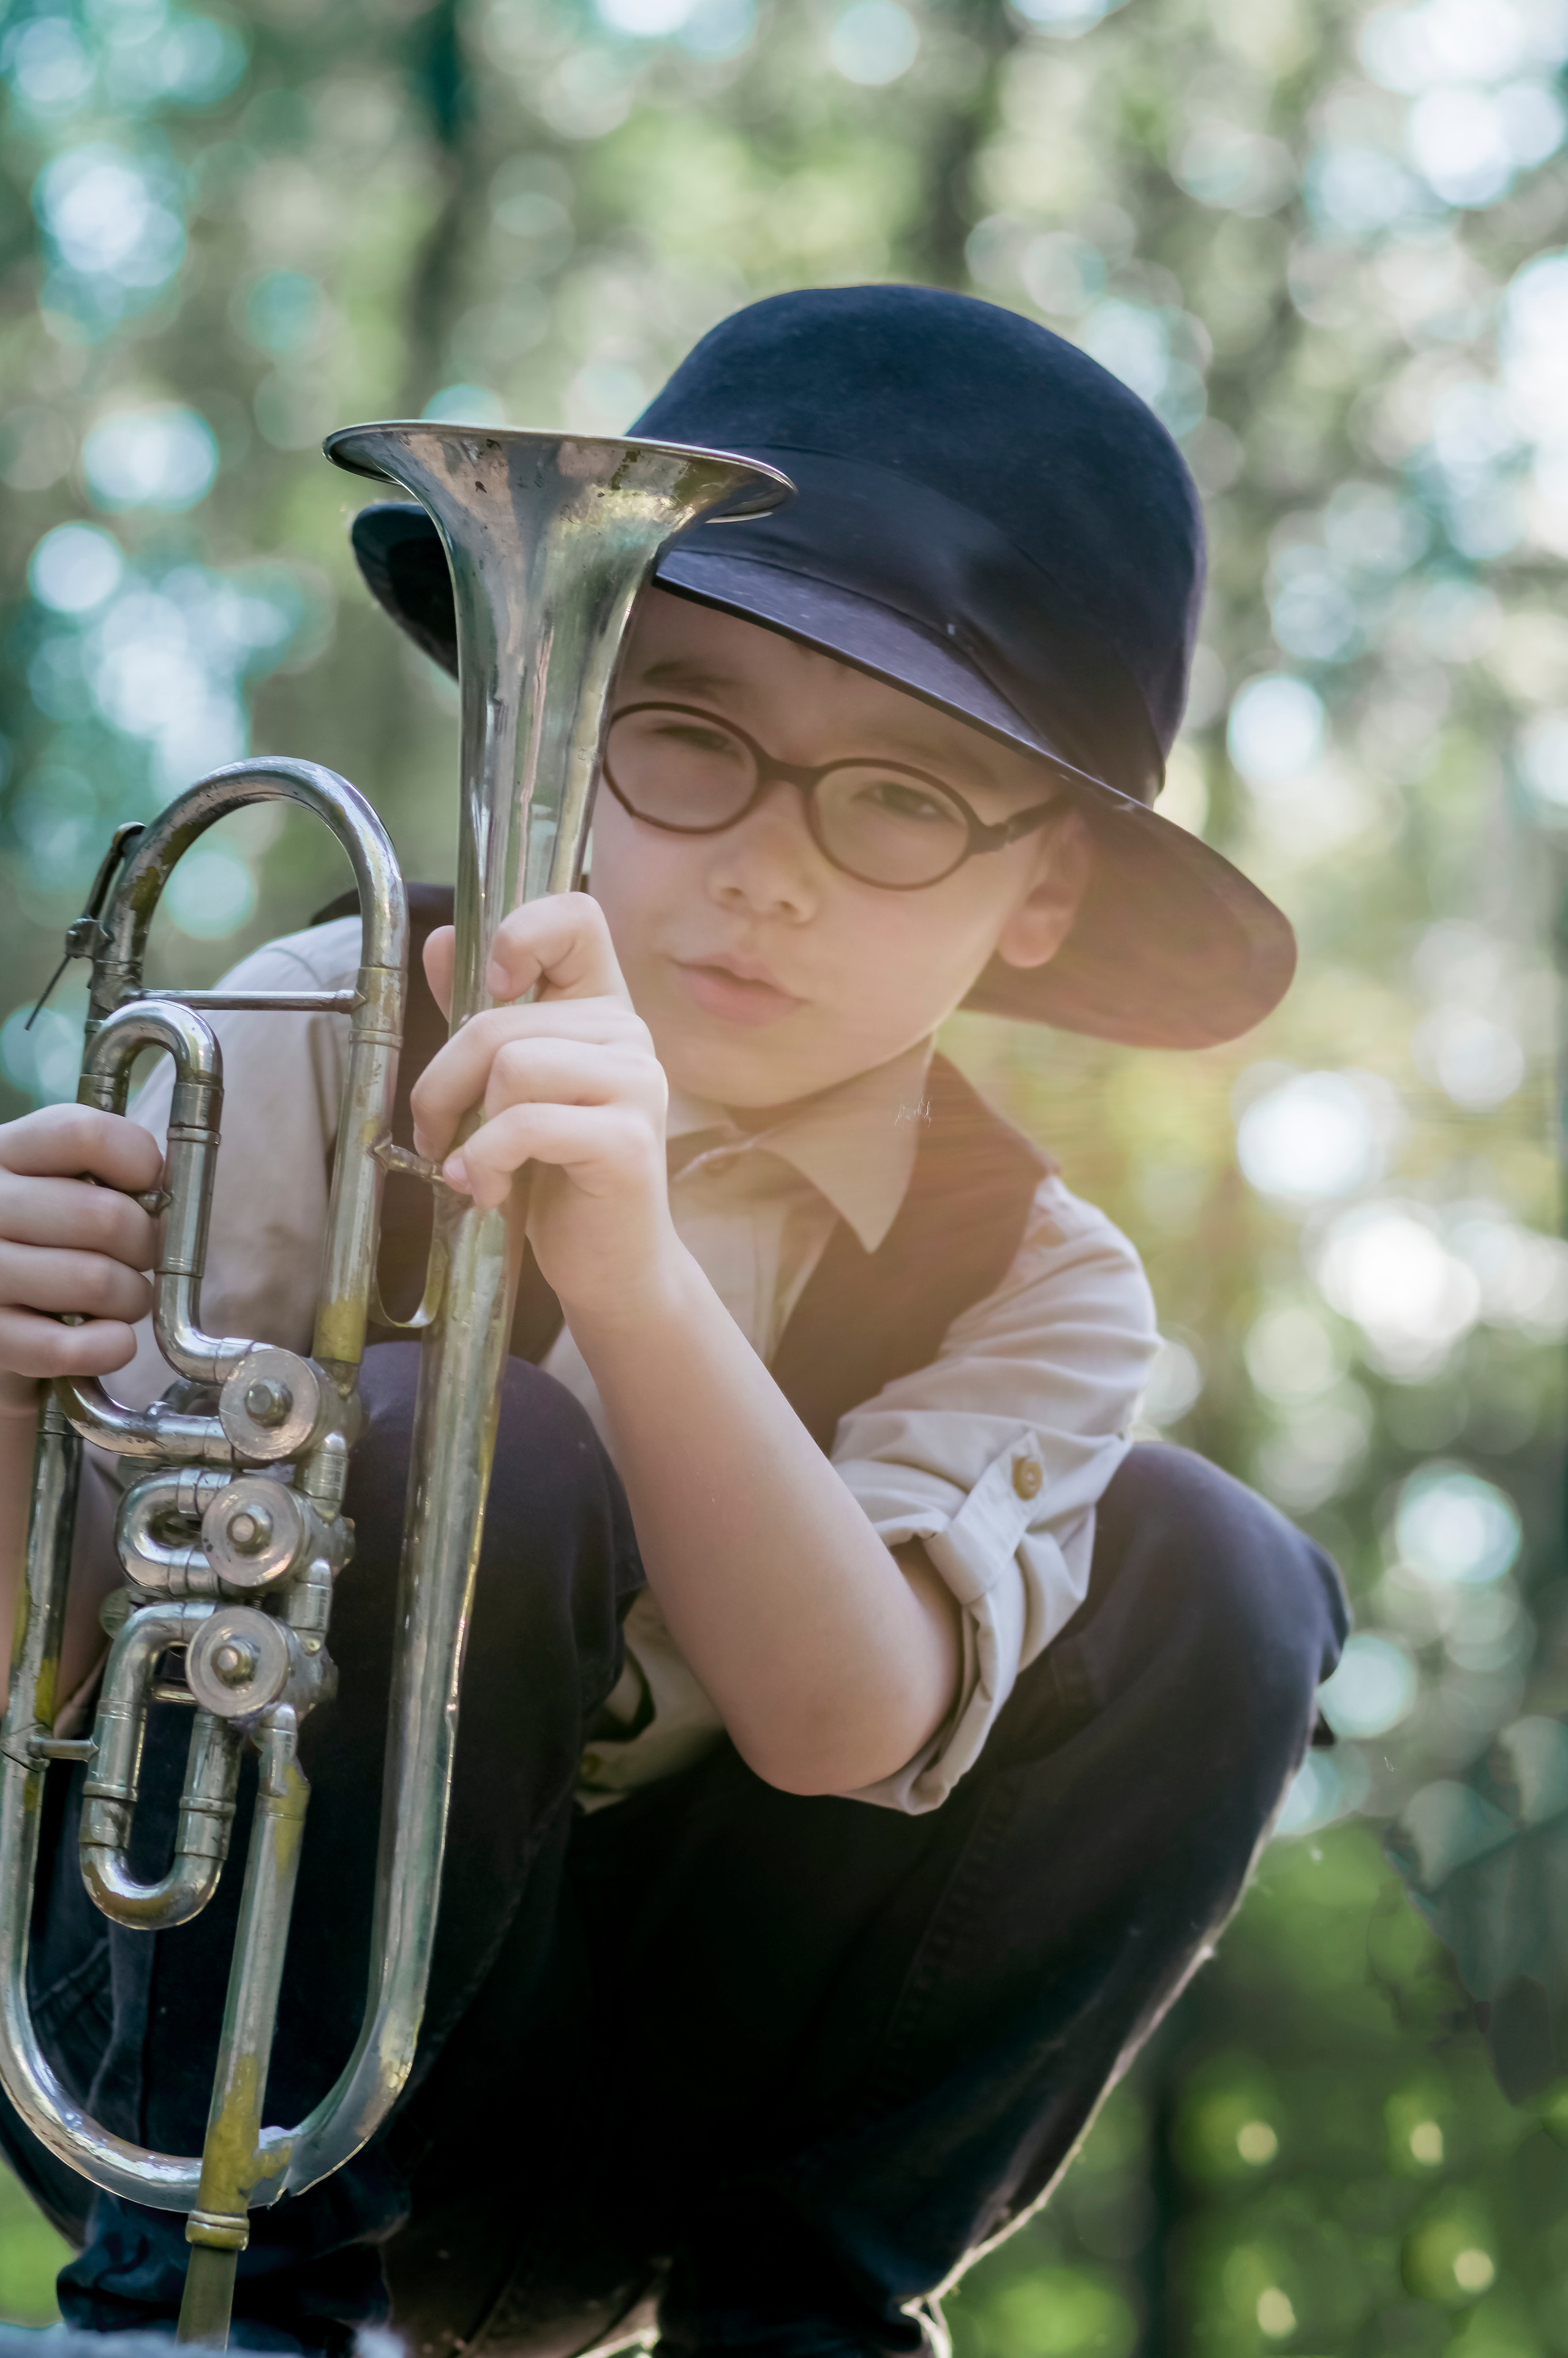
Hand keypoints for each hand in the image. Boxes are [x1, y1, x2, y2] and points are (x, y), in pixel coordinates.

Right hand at [0, 1106, 161, 1405]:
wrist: (0, 1316)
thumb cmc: (46, 1242)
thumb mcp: (62, 1186)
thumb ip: (107, 1172)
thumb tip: (165, 1189)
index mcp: (4, 1154)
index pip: (84, 1136)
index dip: (140, 1163)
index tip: (150, 1187)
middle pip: (105, 1216)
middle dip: (145, 1245)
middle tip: (139, 1257)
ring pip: (97, 1281)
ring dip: (132, 1298)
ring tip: (121, 1299)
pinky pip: (67, 1347)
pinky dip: (109, 1347)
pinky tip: (112, 1340)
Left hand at [411, 894, 681, 1330]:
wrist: (610, 1264)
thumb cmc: (557, 1175)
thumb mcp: (508, 1090)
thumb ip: (482, 1017)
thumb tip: (442, 942)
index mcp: (602, 1008)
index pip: (575, 918)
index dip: (521, 934)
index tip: (493, 989)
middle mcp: (628, 1035)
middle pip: (500, 1019)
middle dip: (443, 1082)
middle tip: (436, 1133)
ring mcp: (636, 1085)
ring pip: (511, 1065)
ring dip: (462, 1125)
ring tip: (467, 1165)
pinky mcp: (628, 1140)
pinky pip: (525, 1124)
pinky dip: (484, 1161)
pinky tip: (485, 1189)